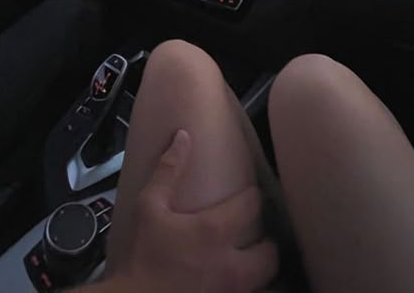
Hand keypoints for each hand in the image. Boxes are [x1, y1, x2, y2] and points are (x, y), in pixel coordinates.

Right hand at [109, 130, 277, 292]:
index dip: (254, 195)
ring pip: (265, 278)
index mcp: (216, 231)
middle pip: (270, 252)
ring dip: (261, 266)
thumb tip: (184, 136)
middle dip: (267, 241)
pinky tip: (233, 277)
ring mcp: (231, 290)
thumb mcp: (149, 206)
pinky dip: (248, 285)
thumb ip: (168, 170)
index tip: (250, 191)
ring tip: (250, 257)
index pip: (252, 205)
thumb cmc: (143, 253)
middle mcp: (232, 263)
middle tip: (255, 232)